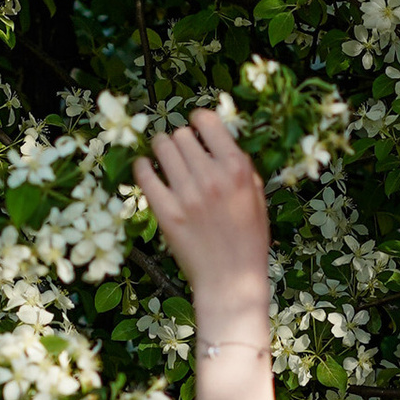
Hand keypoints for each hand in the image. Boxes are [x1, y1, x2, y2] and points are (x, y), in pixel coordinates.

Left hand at [133, 106, 270, 321]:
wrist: (231, 279)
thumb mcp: (256, 197)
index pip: (207, 121)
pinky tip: (147, 169)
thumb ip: (240, 166)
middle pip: (181, 134)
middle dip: (179, 139)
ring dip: (160, 148)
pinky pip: (144, 174)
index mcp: (236, 169)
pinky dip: (143, 167)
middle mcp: (210, 176)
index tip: (195, 128)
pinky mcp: (165, 211)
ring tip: (163, 158)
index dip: (198, 120)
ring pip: (161, 147)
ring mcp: (186, 194)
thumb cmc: (248, 239)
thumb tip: (218, 139)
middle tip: (180, 151)